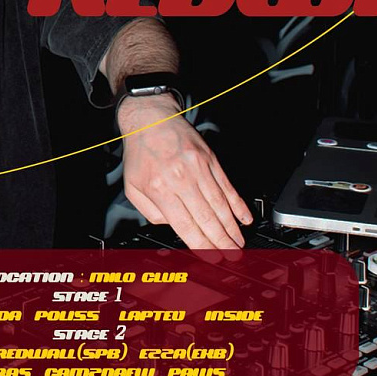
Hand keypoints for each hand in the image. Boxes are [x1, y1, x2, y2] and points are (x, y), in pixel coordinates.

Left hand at [118, 93, 252, 250]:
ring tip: (239, 242)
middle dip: (221, 241)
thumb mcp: (133, 186)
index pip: (185, 225)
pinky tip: (243, 216)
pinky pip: (226, 185)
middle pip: (206, 217)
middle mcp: (181, 178)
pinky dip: (237, 203)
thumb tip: (172, 227)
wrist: (150, 118)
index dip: (201, 245)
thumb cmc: (141, 152)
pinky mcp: (210, 159)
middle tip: (232, 255)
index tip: (212, 257)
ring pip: (219, 203)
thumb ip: (150, 212)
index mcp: (160, 188)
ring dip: (231, 226)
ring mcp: (198, 167)